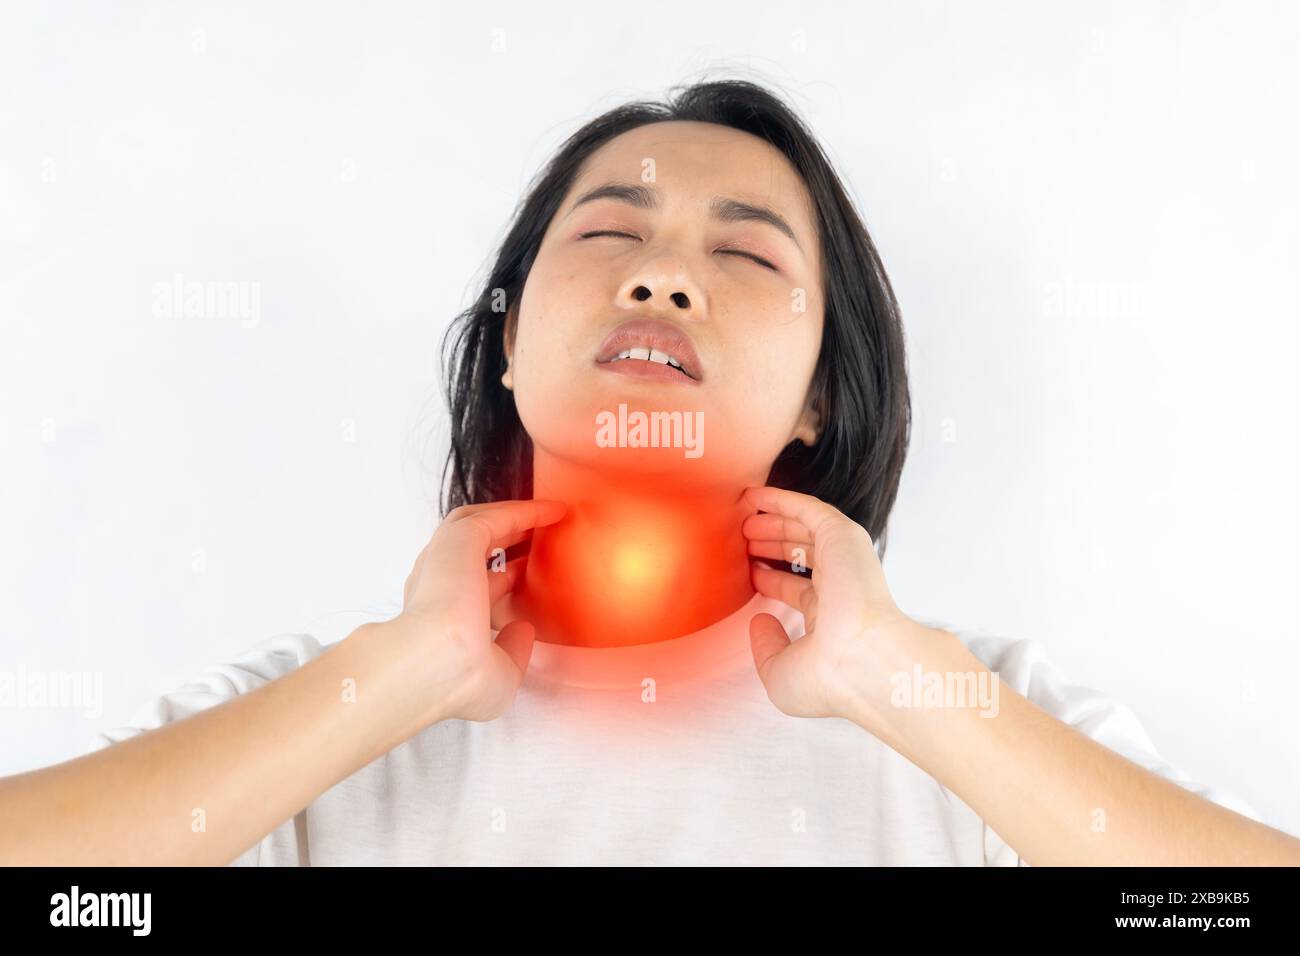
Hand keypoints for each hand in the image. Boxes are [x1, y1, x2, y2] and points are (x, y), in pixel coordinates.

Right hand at [390, 498, 567, 721]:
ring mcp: (444, 559)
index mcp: (439, 617)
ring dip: (513, 517)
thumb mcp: (498, 676)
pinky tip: (554, 510)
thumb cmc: (460, 680)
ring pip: (477, 524)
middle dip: (505, 539)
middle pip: (472, 550)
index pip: (471, 589)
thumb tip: (523, 629)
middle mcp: (437, 584)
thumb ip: (512, 651)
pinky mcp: (458, 540)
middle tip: (539, 534)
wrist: (436, 663)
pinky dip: (525, 511)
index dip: (502, 580)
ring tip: (550, 513)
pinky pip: (495, 516)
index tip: (525, 575)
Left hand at [741, 485, 948, 729]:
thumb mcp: (780, 673)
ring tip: (744, 517)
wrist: (860, 661)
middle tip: (743, 537)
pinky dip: (781, 498)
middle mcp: (841, 588)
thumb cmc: (826, 677)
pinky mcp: (843, 536)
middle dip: (772, 543)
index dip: (772, 579)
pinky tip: (755, 495)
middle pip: (802, 555)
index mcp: (833, 619)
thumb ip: (765, 647)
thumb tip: (761, 619)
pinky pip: (809, 508)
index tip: (749, 571)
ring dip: (775, 520)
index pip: (799, 590)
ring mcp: (844, 560)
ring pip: (805, 529)